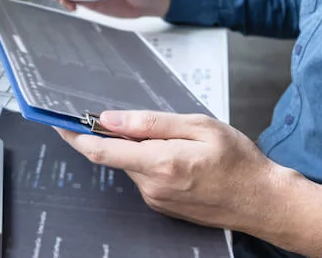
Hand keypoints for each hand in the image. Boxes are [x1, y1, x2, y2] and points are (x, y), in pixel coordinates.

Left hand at [57, 111, 321, 257]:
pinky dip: (150, 160)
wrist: (264, 201)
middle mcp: (152, 186)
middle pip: (116, 154)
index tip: (57, 122)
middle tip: (145, 122)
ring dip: (141, 148)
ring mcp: (155, 198)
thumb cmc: (238, 161)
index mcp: (160, 164)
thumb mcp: (198, 127)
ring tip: (178, 142)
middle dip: (121, 134)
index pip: (101, 150)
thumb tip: (110, 118)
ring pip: (131, 163)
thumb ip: (150, 123)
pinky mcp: (160, 204)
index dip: (75, 135)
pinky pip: (143, 175)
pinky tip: (180, 158)